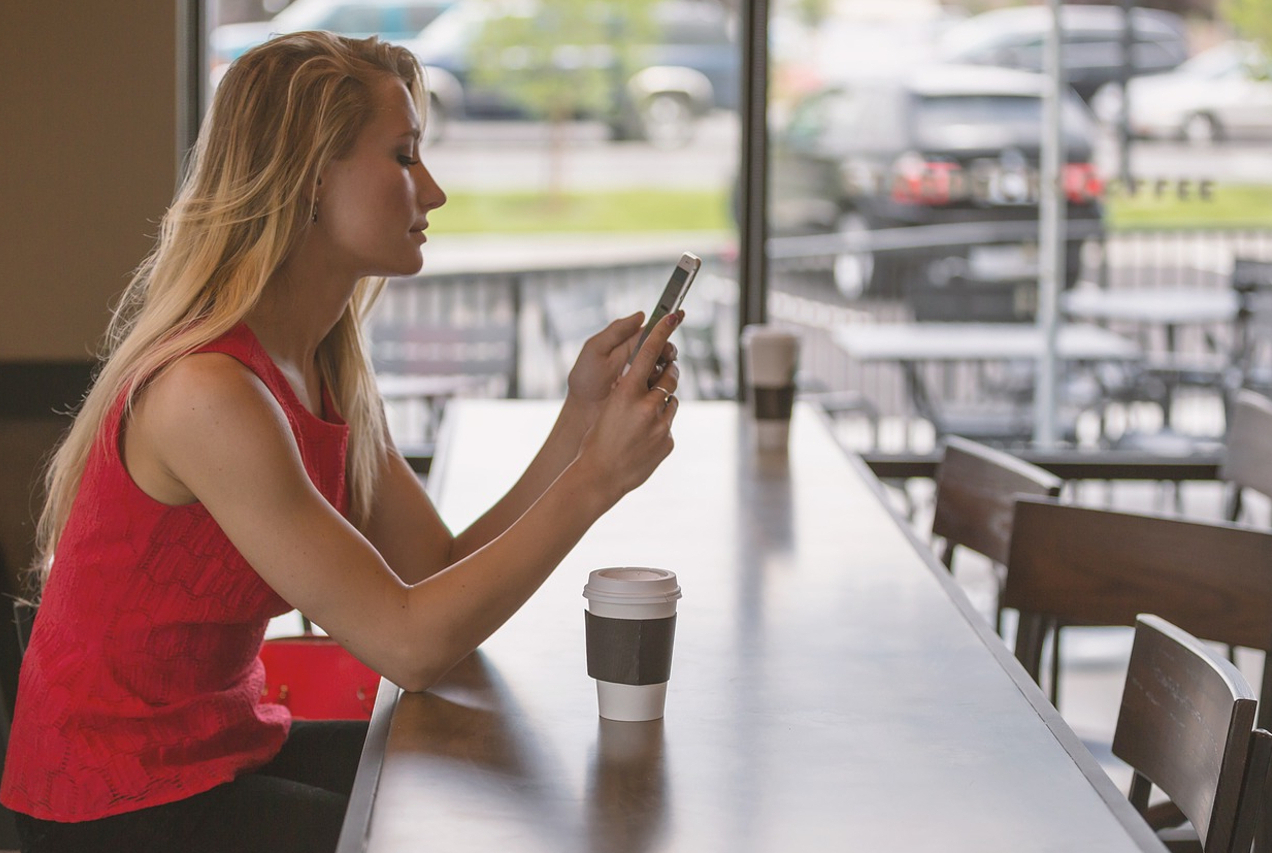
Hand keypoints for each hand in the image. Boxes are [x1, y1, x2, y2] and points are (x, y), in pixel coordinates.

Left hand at [567, 313, 680, 405]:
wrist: (583, 411)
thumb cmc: (585, 380)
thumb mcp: (596, 349)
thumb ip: (617, 330)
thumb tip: (642, 315)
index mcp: (628, 345)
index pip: (652, 331)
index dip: (666, 323)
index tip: (677, 315)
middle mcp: (640, 359)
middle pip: (664, 349)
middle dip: (667, 349)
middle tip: (666, 352)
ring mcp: (646, 377)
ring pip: (667, 367)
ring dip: (666, 366)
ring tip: (653, 371)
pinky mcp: (648, 394)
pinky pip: (664, 386)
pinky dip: (663, 383)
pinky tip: (651, 384)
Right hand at [575, 310, 682, 502]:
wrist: (599, 476)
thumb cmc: (597, 439)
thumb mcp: (609, 407)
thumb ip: (630, 392)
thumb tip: (649, 380)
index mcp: (627, 393)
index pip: (649, 353)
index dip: (663, 331)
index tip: (675, 315)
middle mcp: (647, 406)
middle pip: (670, 378)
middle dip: (669, 373)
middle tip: (665, 373)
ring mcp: (661, 426)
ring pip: (672, 403)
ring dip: (662, 404)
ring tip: (642, 420)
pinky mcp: (668, 442)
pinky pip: (668, 426)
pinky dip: (659, 428)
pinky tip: (642, 440)